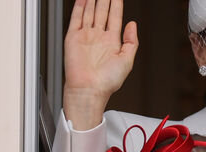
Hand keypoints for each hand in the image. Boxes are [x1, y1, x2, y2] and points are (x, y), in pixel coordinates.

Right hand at [63, 0, 138, 129]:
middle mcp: (98, 38)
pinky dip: (79, 7)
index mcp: (112, 43)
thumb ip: (131, 41)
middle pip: (102, 12)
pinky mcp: (73, 38)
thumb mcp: (127, 61)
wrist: (89, 90)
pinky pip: (76, 18)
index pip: (115, 18)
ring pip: (90, 12)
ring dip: (93, 1)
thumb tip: (132, 24)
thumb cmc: (106, 82)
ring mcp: (85, 37)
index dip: (117, 5)